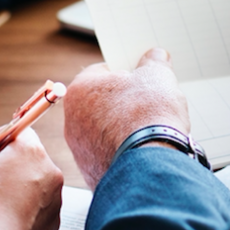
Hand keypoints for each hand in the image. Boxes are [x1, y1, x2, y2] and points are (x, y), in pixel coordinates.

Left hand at [63, 48, 189, 189]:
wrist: (150, 167)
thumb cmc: (148, 116)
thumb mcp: (157, 77)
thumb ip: (154, 62)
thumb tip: (156, 57)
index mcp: (80, 90)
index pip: (102, 72)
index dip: (126, 72)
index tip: (142, 77)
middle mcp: (72, 120)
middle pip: (101, 103)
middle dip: (123, 102)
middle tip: (148, 103)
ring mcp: (80, 150)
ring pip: (104, 131)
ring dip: (123, 129)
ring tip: (149, 129)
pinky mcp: (91, 172)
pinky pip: (109, 155)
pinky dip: (124, 152)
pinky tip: (143, 151)